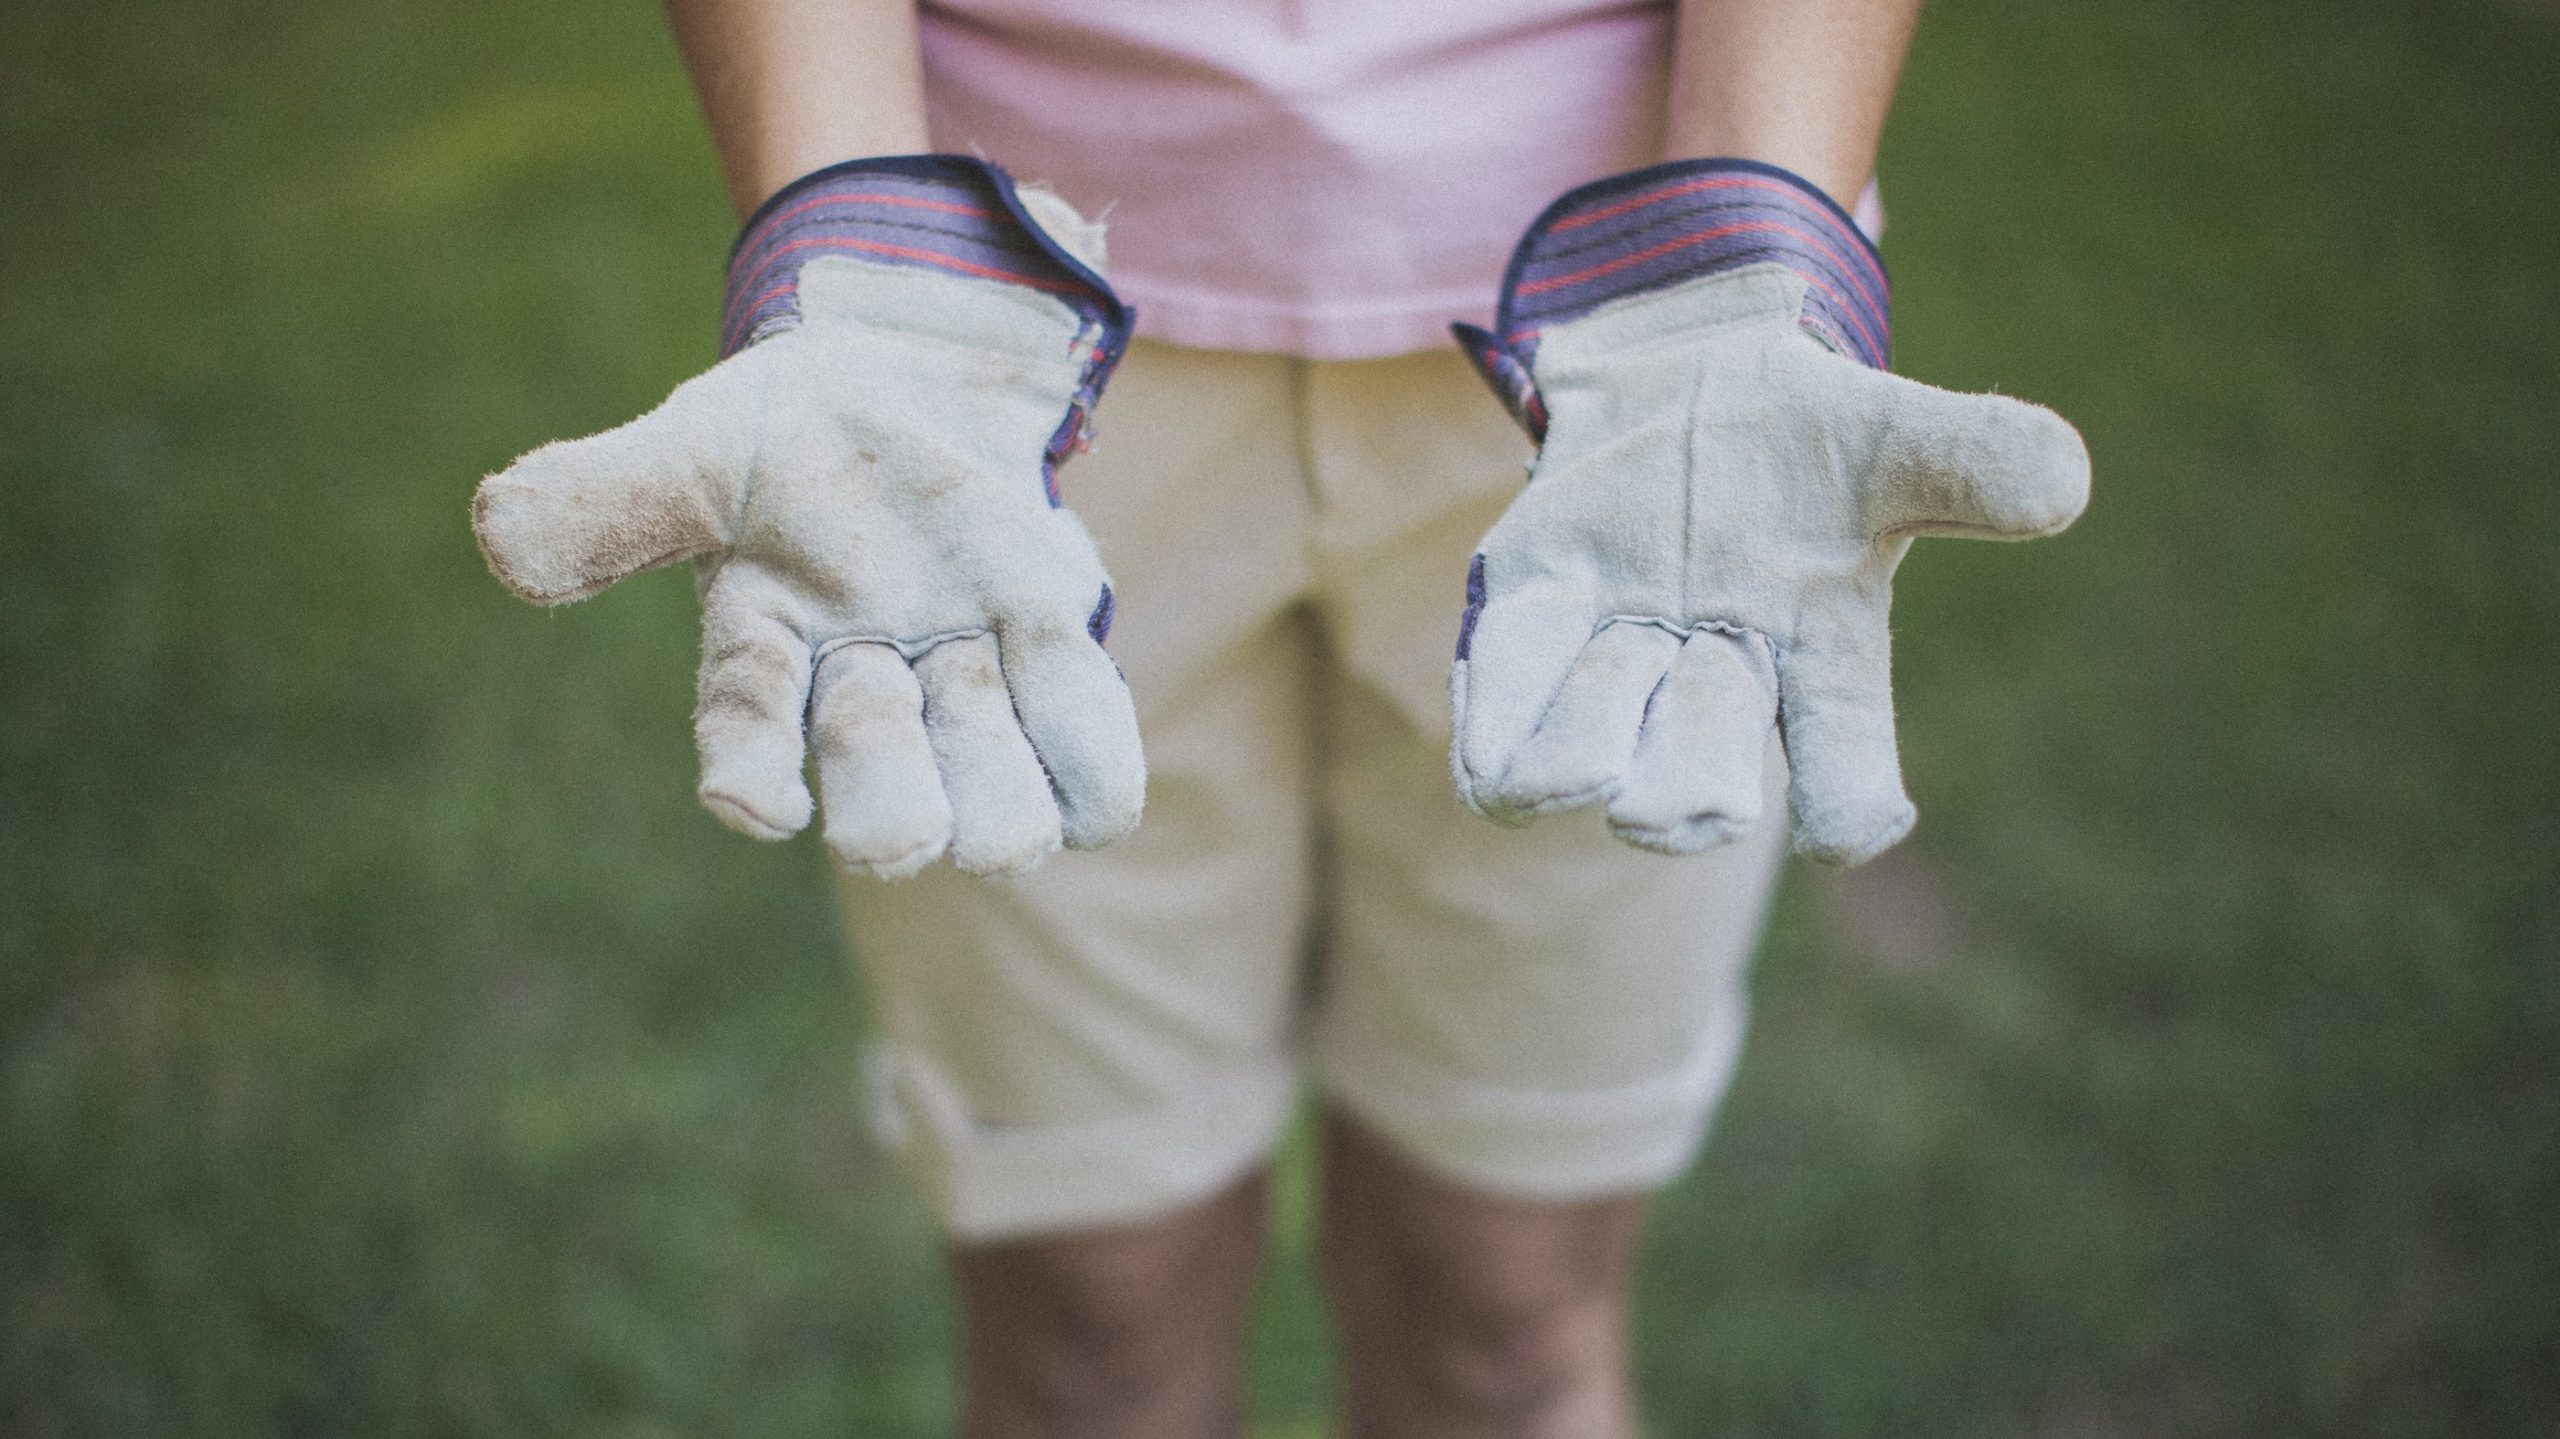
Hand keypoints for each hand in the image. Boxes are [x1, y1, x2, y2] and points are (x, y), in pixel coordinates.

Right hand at [472, 158, 1142, 878]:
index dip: (748, 771)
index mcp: (763, 642)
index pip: (745, 726)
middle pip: (879, 777)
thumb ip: (606, 497)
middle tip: (902, 836)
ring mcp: (961, 672)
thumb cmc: (791, 426)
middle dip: (894, 810)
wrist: (915, 363)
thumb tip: (502, 537)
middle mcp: (862, 685)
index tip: (756, 803)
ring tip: (1011, 822)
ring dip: (1001, 802)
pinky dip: (1091, 769)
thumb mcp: (697, 443)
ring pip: (988, 781)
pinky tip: (1098, 801)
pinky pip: (1078, 730)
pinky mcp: (1047, 642)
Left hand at [1451, 160, 2088, 865]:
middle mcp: (1714, 676)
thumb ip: (1973, 459)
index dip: (1850, 803)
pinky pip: (1503, 691)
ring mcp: (1616, 649)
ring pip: (1590, 738)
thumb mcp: (1894, 429)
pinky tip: (1494, 755)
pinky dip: (1496, 727)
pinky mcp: (1533, 609)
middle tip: (1661, 807)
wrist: (1683, 368)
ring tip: (1579, 762)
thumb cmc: (1808, 428)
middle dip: (1682, 789)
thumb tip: (2062, 485)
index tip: (1847, 832)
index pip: (1845, 757)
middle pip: (1698, 765)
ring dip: (1581, 750)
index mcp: (1820, 653)